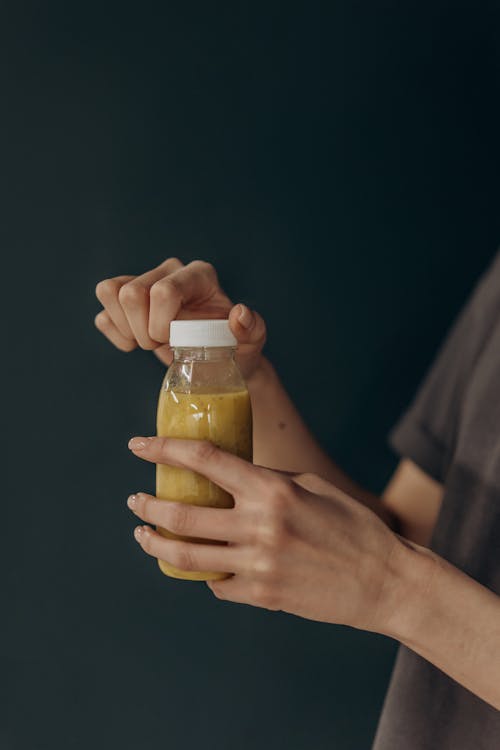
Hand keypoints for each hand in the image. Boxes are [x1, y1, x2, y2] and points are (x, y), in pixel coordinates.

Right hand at [94, 257, 266, 378]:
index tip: (175, 342)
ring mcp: (145, 281)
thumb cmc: (235, 348)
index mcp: (199, 275)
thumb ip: (252, 328)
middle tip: (164, 344)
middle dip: (143, 330)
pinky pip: (103, 312)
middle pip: (132, 293)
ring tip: (150, 342)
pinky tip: (136, 343)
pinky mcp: (124, 299)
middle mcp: (170, 270)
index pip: (164, 290)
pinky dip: (116, 335)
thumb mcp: (252, 342)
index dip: (161, 323)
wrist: (215, 360)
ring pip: (110, 292)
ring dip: (127, 328)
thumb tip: (239, 314)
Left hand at [126, 435, 411, 634]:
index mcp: (272, 489)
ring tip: (143, 534)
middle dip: (148, 504)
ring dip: (155, 543)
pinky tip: (204, 565)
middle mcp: (260, 526)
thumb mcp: (311, 487)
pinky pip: (217, 584)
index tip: (138, 445)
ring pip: (185, 556)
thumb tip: (228, 476)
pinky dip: (206, 573)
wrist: (383, 581)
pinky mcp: (262, 595)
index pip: (203, 459)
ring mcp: (258, 565)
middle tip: (136, 499)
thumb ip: (266, 481)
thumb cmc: (351, 525)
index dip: (164, 449)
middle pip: (181, 514)